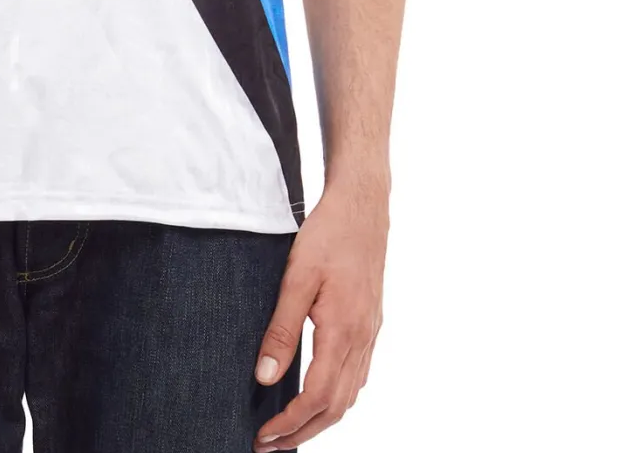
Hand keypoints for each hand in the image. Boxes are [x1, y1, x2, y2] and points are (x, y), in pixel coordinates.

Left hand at [251, 182, 388, 447]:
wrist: (363, 206)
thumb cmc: (328, 235)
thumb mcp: (296, 278)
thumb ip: (281, 329)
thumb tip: (264, 377)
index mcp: (343, 332)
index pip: (318, 397)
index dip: (290, 424)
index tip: (264, 437)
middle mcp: (362, 340)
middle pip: (336, 407)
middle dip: (303, 433)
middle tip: (270, 447)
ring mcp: (370, 334)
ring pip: (350, 395)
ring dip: (321, 420)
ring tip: (290, 432)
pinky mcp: (370, 324)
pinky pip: (357, 376)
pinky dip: (337, 398)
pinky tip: (320, 397)